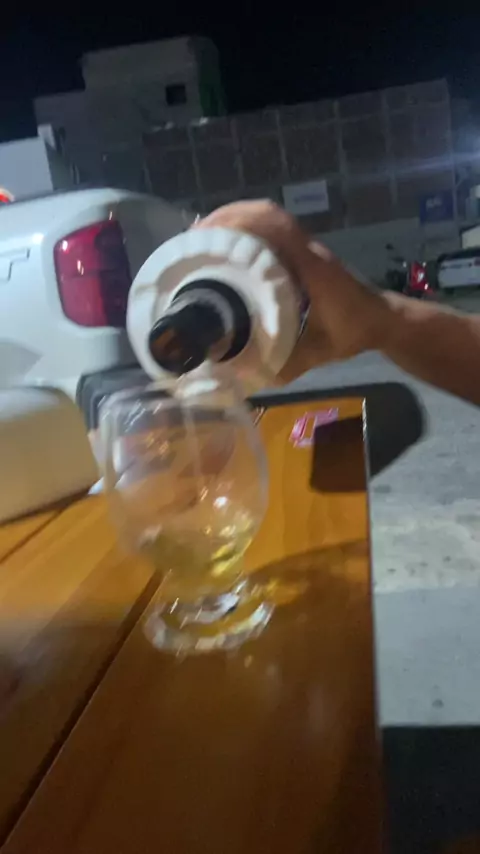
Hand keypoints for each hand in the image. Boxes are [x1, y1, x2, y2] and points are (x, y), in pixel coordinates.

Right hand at [196, 201, 389, 379]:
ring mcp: (304, 247)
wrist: (381, 320)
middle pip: (265, 213)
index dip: (238, 223)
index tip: (205, 238)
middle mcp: (306, 249)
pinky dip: (244, 231)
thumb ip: (285, 365)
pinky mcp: (300, 252)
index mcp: (312, 267)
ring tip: (201, 242)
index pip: (276, 227)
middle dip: (225, 219)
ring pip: (266, 217)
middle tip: (192, 243)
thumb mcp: (319, 353)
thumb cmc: (353, 333)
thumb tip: (239, 374)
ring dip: (233, 221)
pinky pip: (270, 230)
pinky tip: (224, 250)